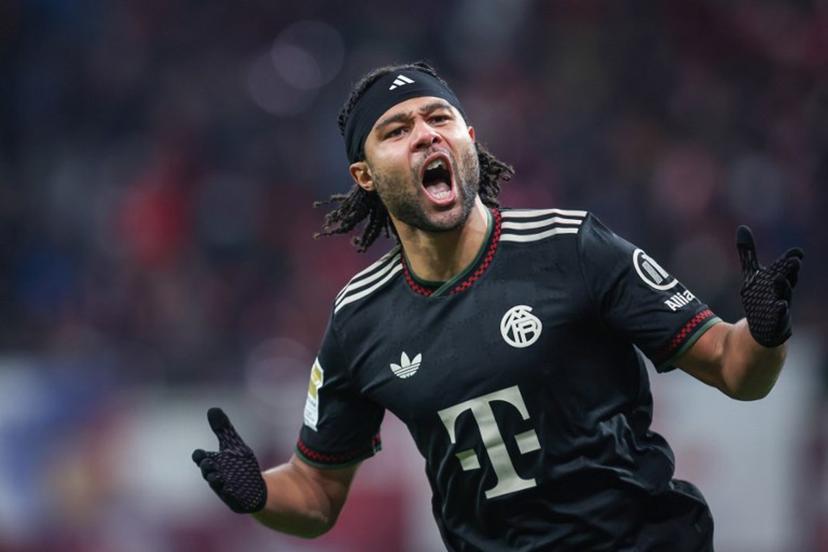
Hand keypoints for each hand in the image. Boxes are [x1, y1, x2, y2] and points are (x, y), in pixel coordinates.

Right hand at [192, 407, 266, 512]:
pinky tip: (231, 488)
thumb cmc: (240, 465)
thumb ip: (223, 428)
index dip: (199, 455)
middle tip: (210, 462)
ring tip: (218, 477)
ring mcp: (224, 488)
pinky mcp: (236, 499)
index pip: (200, 458)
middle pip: (207, 471)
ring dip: (216, 481)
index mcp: (213, 462)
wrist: (255, 488)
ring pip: (217, 485)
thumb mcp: (233, 444)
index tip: (200, 453)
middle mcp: (216, 475)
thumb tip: (212, 408)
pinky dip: (230, 493)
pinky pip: (231, 497)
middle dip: (207, 467)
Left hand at [736, 225, 802, 346]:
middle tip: (793, 261)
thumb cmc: (761, 300)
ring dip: (783, 289)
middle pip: (787, 282)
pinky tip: (780, 306)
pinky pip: (778, 319)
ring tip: (780, 279)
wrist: (762, 333)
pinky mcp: (774, 326)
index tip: (796, 252)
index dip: (790, 261)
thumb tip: (742, 227)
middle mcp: (782, 295)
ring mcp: (780, 311)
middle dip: (790, 272)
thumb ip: (748, 254)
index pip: (786, 270)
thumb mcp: (752, 276)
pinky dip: (780, 312)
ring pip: (783, 298)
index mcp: (779, 283)